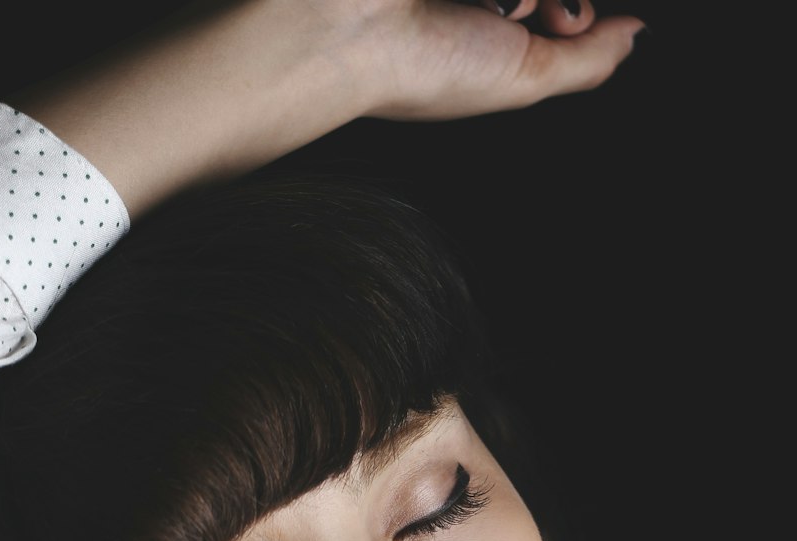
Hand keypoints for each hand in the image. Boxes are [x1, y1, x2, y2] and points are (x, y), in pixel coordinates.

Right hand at [356, 0, 644, 120]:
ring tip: (503, 4)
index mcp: (497, 28)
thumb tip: (636, 37)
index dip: (578, 8)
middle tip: (545, 13)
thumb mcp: (525, 81)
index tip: (567, 23)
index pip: (565, 2)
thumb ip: (587, 62)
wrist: (356, 35)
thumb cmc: (425, 70)